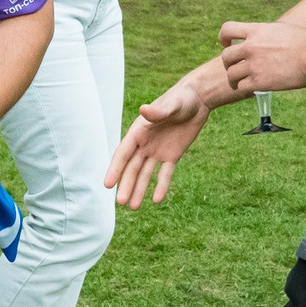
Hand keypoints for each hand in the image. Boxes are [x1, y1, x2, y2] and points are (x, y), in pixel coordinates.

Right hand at [105, 81, 207, 207]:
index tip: (107, 185)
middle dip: (127, 185)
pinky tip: (156, 200)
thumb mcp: (171, 105)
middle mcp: (145, 144)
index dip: (115, 169)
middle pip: (132, 168)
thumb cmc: (181, 98)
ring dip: (139, 189)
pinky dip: (161, 186)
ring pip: (145, 174)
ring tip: (133, 207)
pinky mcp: (172, 155)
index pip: (123, 154)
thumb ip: (157, 112)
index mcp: (139, 132)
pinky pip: (165, 173)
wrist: (198, 100)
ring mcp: (158, 151)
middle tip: (121, 203)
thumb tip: (143, 110)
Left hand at [219, 20, 305, 94]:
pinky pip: (242, 87)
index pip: (227, 29)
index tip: (227, 44)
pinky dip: (245, 89)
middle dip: (228, 63)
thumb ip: (269, 35)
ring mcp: (253, 65)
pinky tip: (252, 89)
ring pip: (231, 74)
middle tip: (234, 68)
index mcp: (256, 31)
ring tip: (238, 84)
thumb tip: (268, 39)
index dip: (223, 38)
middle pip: (225, 56)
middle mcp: (250, 47)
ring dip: (234, 80)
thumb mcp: (282, 30)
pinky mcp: (260, 81)